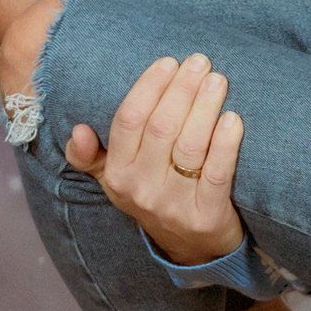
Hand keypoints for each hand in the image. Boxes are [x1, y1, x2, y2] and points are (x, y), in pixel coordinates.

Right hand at [62, 53, 247, 267]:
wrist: (192, 249)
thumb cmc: (154, 195)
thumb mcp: (115, 179)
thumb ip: (91, 155)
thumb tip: (77, 129)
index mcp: (116, 174)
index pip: (129, 121)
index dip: (149, 87)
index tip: (169, 62)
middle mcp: (141, 189)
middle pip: (161, 128)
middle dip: (182, 89)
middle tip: (200, 62)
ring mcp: (174, 204)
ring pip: (189, 146)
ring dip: (204, 108)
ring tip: (218, 80)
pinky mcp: (206, 216)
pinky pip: (216, 174)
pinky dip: (225, 144)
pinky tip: (233, 119)